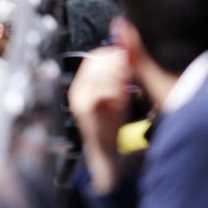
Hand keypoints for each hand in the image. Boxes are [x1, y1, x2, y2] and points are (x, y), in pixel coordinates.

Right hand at [67, 45, 132, 193]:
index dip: (112, 55)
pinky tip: (121, 95)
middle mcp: (79, 88)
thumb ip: (119, 78)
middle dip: (114, 63)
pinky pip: (100, 91)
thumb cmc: (111, 126)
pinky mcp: (85, 108)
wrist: (106, 152)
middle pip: (94, 62)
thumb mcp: (117, 97)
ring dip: (115, 75)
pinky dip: (113, 90)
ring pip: (97, 74)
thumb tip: (126, 58)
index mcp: (84, 84)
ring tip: (125, 83)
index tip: (127, 58)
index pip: (94, 58)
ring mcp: (80, 98)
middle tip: (128, 69)